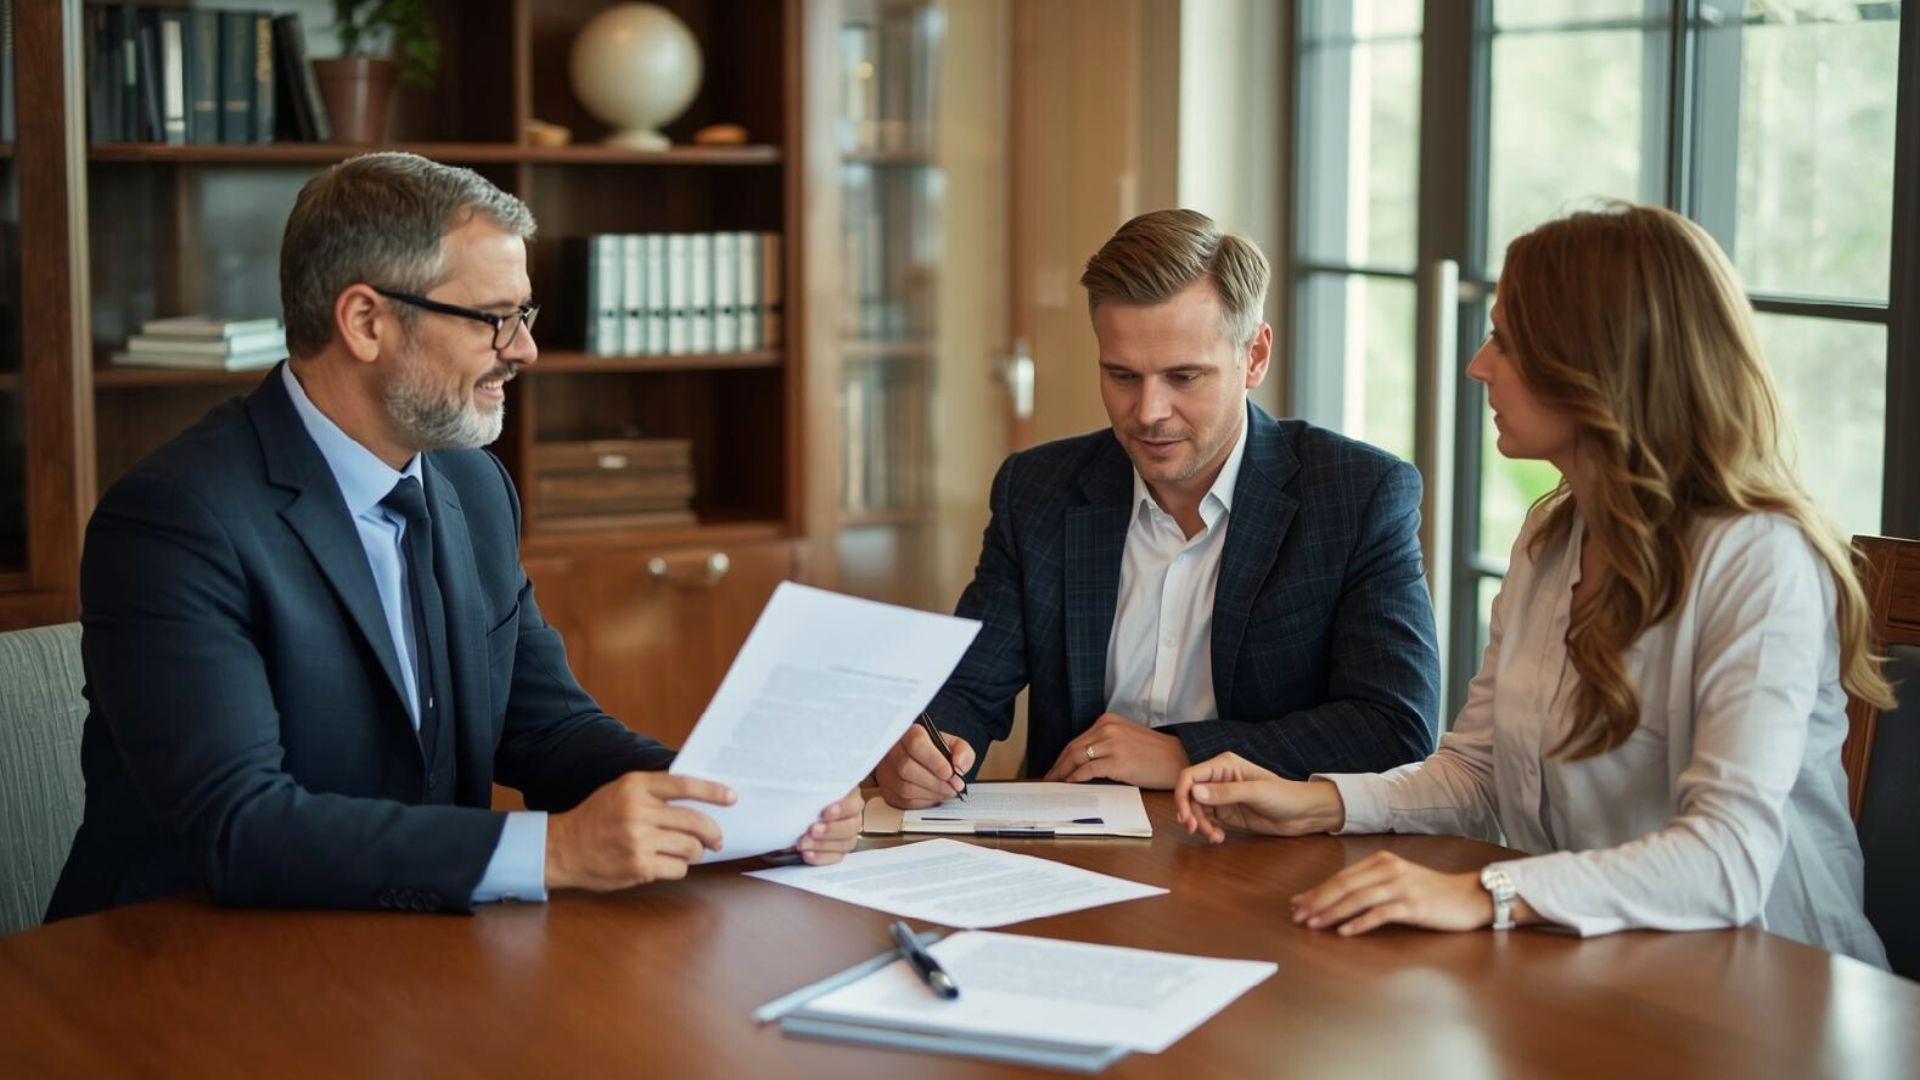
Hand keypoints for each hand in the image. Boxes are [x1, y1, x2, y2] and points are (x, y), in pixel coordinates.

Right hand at [544, 772, 734, 890]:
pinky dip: (678, 868)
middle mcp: (638, 811)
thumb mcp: (621, 791)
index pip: (684, 785)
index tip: (731, 797)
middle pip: (694, 820)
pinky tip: (667, 864)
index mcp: (635, 786)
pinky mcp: (638, 866)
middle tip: (716, 839)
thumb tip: (697, 799)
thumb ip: (654, 792)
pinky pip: (677, 868)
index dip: (712, 791)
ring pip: (690, 847)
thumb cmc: (595, 818)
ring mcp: (638, 840)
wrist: (561, 848)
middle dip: (712, 832)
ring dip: (696, 852)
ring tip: (689, 852)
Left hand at [789, 789, 863, 864]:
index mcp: (851, 799)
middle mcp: (853, 818)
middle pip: (850, 827)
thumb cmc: (807, 799)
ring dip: (822, 845)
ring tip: (803, 844)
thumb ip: (815, 790)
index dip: (842, 809)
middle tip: (812, 830)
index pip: (853, 804)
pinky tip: (807, 855)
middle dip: (830, 830)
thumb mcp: (812, 792)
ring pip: (844, 844)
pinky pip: (835, 858)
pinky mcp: (839, 851)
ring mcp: (848, 837)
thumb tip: (806, 789)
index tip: (825, 813)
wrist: (797, 816)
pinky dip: (820, 857)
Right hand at [876, 724, 977, 808]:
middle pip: (907, 767)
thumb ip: (962, 751)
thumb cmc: (934, 753)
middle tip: (954, 786)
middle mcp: (892, 751)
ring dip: (933, 793)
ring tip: (947, 791)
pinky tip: (935, 795)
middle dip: (936, 781)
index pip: (915, 743)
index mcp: (908, 733)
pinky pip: (905, 801)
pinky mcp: (888, 791)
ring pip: (905, 787)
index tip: (950, 772)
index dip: (935, 761)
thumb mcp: (952, 745)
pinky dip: (925, 801)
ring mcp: (887, 772)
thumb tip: (959, 765)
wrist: (920, 762)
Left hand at [1042, 713, 1187, 788]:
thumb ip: (1104, 743)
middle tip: (1049, 779)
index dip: (1062, 756)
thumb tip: (1081, 762)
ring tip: (1056, 784)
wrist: (1177, 759)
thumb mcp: (1126, 738)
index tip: (1054, 767)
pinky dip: (1076, 778)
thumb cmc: (1154, 753)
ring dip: (1063, 773)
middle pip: (1073, 749)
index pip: (1077, 740)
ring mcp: (1112, 744)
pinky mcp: (1117, 761)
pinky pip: (1088, 771)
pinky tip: (1071, 784)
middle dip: (1058, 766)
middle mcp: (1108, 729)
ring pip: (1077, 759)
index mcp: (1108, 721)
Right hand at [1172, 752, 1345, 840]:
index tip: (1185, 816)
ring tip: (1214, 837)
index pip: (1189, 777)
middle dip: (1190, 814)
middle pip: (1189, 796)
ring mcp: (1221, 797)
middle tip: (1195, 830)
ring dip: (1200, 825)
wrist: (1303, 814)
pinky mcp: (1226, 814)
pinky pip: (1206, 821)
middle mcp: (1218, 779)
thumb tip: (1194, 792)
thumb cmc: (1284, 796)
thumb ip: (1225, 792)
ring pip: (1195, 811)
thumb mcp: (1255, 792)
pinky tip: (1218, 838)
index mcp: (1223, 765)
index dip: (1181, 795)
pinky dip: (1207, 831)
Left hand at [1290, 852, 1493, 935]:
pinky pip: (1381, 914)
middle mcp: (1390, 870)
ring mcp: (1402, 887)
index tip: (1296, 904)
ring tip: (1313, 924)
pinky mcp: (1414, 906)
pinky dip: (1360, 922)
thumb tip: (1336, 899)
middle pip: (1344, 886)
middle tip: (1297, 916)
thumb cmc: (1432, 892)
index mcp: (1382, 861)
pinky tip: (1344, 932)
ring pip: (1358, 899)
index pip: (1341, 877)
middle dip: (1317, 901)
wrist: (1470, 896)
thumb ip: (1371, 885)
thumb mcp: (1398, 880)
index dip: (1316, 891)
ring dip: (1332, 912)